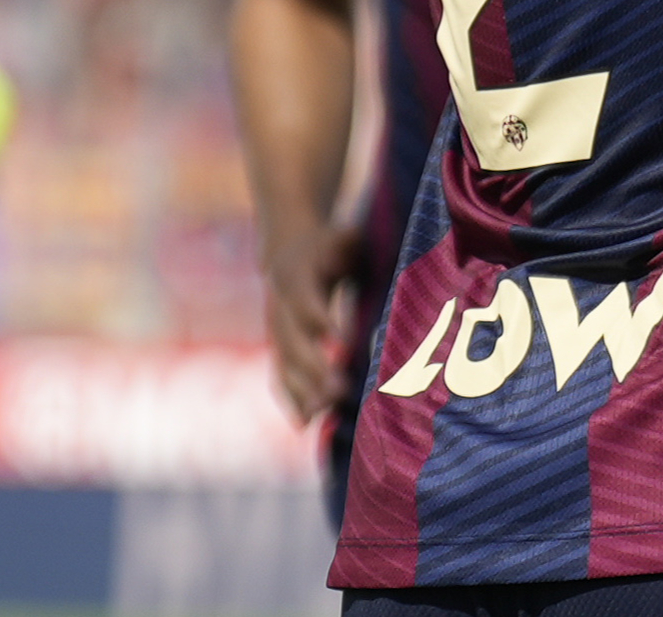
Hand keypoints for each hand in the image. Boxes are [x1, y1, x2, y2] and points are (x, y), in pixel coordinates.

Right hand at [264, 220, 359, 422]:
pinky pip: (281, 376)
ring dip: (304, 390)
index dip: (319, 320)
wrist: (288, 249)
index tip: (340, 340)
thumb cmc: (330, 244)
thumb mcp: (343, 237)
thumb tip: (385, 251)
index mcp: (295, 276)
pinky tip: (305, 424)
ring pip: (285, 364)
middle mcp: (280, 307)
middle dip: (314, 367)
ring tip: (324, 413)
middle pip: (293, 341)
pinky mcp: (280, 348)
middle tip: (340, 390)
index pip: (305, 301)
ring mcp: (277, 331)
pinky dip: (292, 400)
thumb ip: (356, 246)